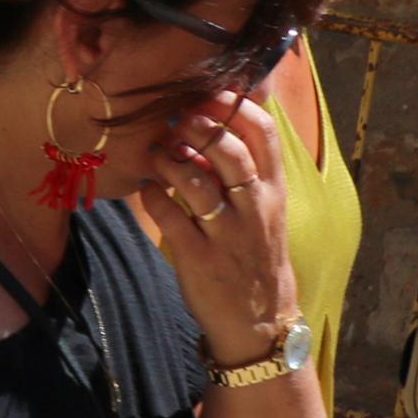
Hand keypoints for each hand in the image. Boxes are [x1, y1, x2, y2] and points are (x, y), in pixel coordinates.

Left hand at [135, 85, 295, 360]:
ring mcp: (228, 234)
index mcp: (272, 191)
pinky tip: (146, 189)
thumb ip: (237, 170)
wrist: (259, 321)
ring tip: (155, 153)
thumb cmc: (252, 254)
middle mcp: (255, 208)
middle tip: (174, 120)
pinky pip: (170, 217)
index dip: (234, 107)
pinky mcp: (200, 259)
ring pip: (198, 182)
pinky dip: (152, 196)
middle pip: (231, 151)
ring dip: (169, 160)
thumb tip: (200, 123)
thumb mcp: (260, 209)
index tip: (207, 96)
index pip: (264, 134)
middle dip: (198, 127)